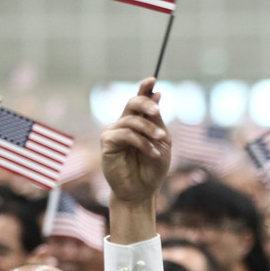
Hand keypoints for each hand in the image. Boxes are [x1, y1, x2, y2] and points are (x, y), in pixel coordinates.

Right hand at [101, 78, 169, 206]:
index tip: (152, 79)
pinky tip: (152, 152)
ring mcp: (114, 132)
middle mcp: (125, 124)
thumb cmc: (153, 168)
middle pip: (133, 103)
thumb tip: (157, 93)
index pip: (140, 100)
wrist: (142, 191)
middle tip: (157, 112)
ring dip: (149, 130)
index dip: (144, 88)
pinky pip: (125, 134)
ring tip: (161, 141)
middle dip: (146, 104)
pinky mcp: (107, 142)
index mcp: (139, 122)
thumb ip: (157, 119)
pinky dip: (141, 142)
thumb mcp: (162, 140)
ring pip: (131, 120)